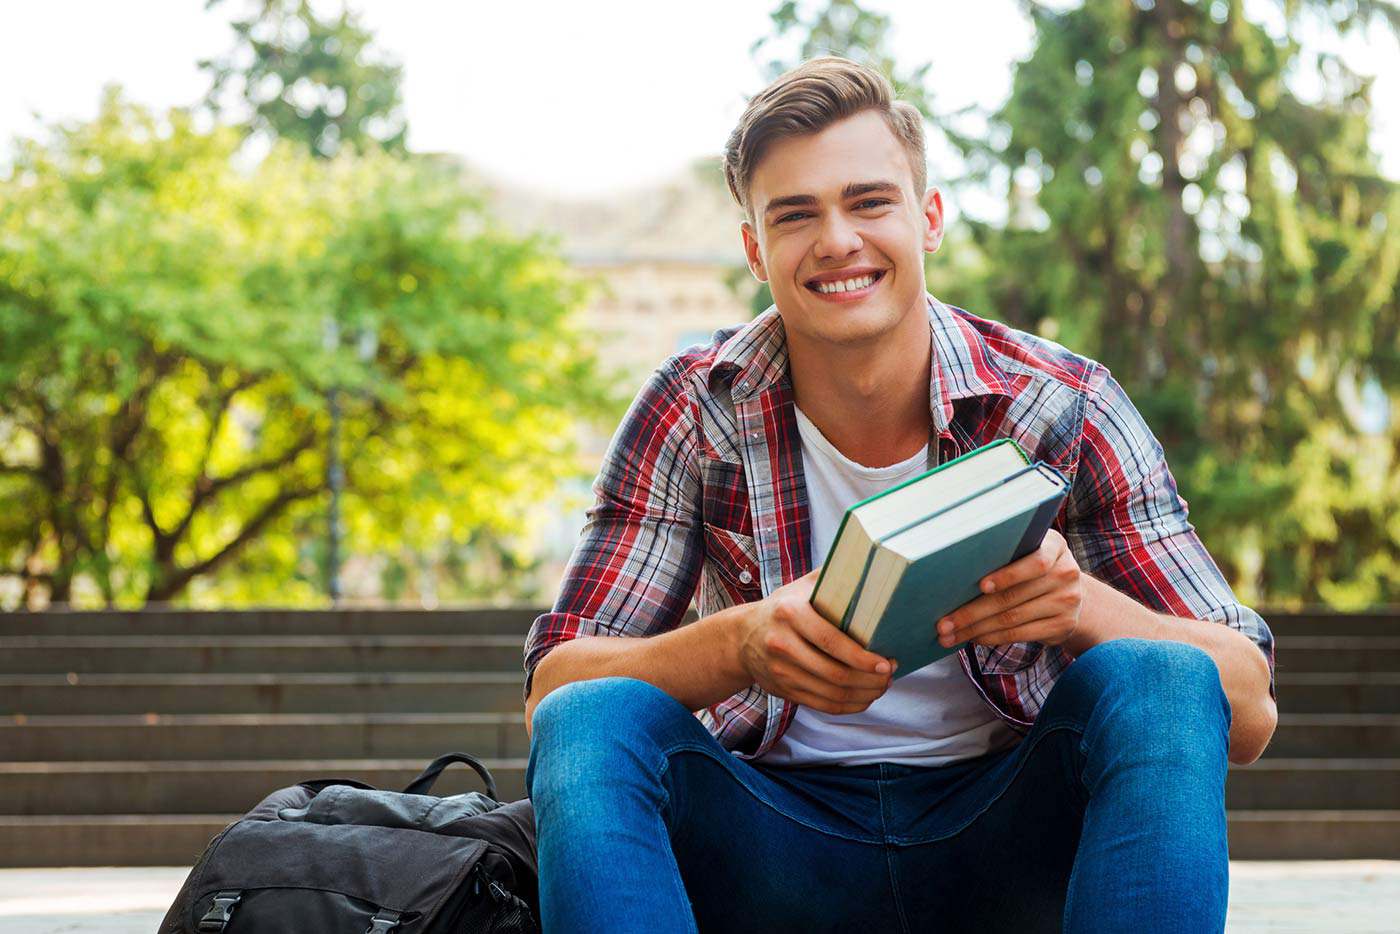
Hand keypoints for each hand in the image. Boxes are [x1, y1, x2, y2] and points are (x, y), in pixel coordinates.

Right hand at [736, 569, 896, 713]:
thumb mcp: (800, 587)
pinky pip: (823, 706)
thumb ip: (831, 576)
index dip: (861, 657)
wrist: (741, 637)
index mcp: (790, 613)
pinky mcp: (783, 691)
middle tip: (890, 674)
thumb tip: (871, 563)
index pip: (831, 641)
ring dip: (864, 694)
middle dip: (870, 679)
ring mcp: (781, 672)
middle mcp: (782, 644)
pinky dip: (849, 705)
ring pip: (831, 694)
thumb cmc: (782, 608)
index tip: (885, 662)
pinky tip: (864, 697)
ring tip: (882, 685)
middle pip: (835, 674)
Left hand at [936, 529, 1082, 649]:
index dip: (1007, 575)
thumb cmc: (1033, 570)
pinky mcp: (1063, 625)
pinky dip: (992, 637)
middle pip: (1012, 596)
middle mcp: (1066, 572)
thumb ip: (1004, 556)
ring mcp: (1067, 601)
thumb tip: (955, 575)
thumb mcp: (1028, 554)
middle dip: (971, 612)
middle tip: (943, 624)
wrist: (1071, 594)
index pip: (1035, 562)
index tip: (980, 586)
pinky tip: (974, 638)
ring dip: (976, 629)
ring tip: (950, 635)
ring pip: (1011, 618)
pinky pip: (1020, 634)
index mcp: (1054, 547)